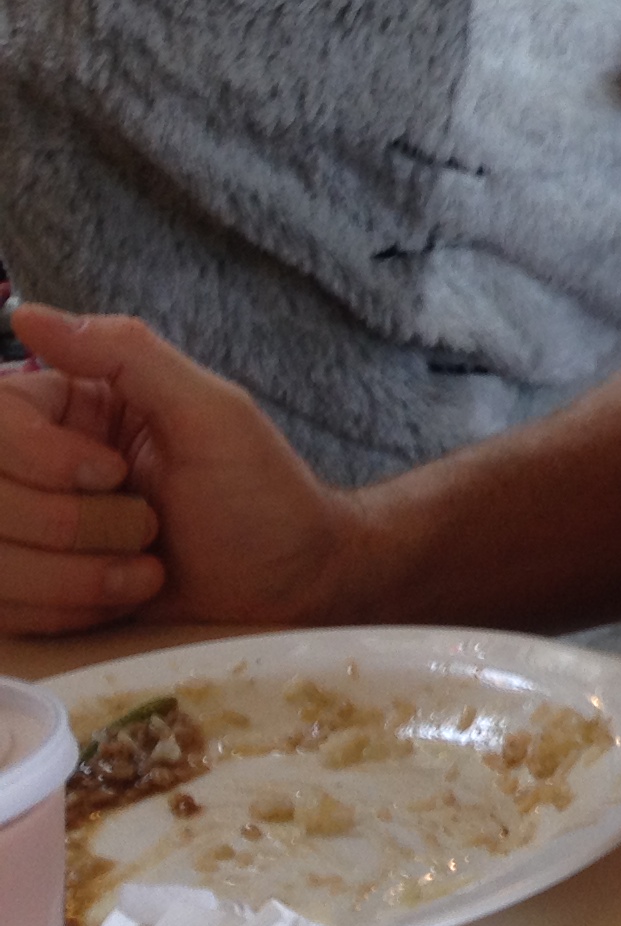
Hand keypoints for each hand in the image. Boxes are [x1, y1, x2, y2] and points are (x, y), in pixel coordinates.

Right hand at [0, 305, 358, 635]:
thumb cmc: (260, 493)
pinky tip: (123, 595)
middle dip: (73, 525)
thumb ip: (126, 354)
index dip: (40, 457)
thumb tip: (29, 315)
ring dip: (77, 576)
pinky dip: (69, 610)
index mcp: (71, 409)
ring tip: (144, 565)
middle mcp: (35, 466)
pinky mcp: (29, 590)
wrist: (287, 584)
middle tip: (149, 524)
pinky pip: (1, 609)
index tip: (114, 472)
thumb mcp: (210, 412)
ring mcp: (26, 532)